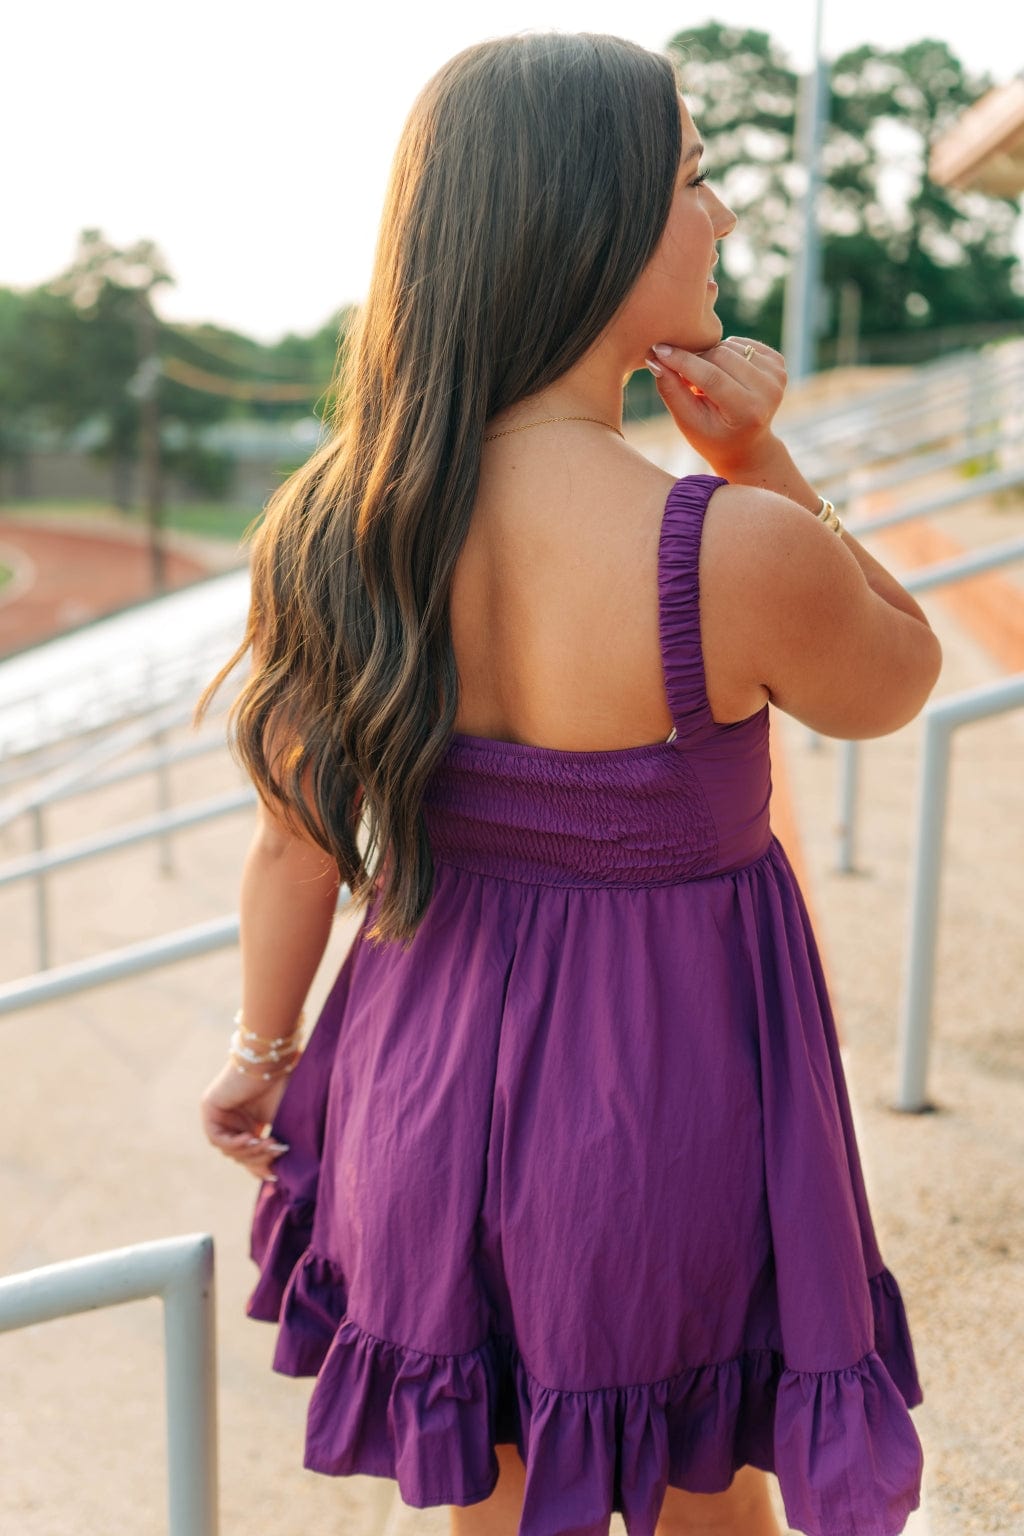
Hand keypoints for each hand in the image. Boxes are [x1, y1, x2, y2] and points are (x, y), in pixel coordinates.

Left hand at [199, 1057, 293, 1181]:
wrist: (273, 1060)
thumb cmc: (281, 1086)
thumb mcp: (278, 1124)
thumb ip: (270, 1149)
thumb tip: (270, 1177)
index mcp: (247, 1122)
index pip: (247, 1154)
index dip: (260, 1166)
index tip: (276, 1174)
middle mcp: (230, 1118)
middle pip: (239, 1154)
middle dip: (258, 1157)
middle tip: (277, 1151)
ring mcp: (218, 1114)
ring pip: (229, 1149)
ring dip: (250, 1150)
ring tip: (270, 1143)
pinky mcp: (209, 1107)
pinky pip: (218, 1138)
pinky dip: (235, 1144)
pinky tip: (251, 1140)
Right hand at [645, 337, 786, 475]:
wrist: (748, 446)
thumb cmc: (712, 437)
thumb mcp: (687, 422)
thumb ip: (671, 390)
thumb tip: (655, 357)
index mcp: (748, 412)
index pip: (711, 377)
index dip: (682, 361)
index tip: (658, 350)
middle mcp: (769, 392)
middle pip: (721, 355)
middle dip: (696, 360)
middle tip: (683, 374)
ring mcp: (777, 376)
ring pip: (730, 346)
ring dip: (710, 357)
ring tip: (705, 380)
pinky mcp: (779, 363)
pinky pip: (741, 344)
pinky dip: (725, 353)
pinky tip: (722, 373)